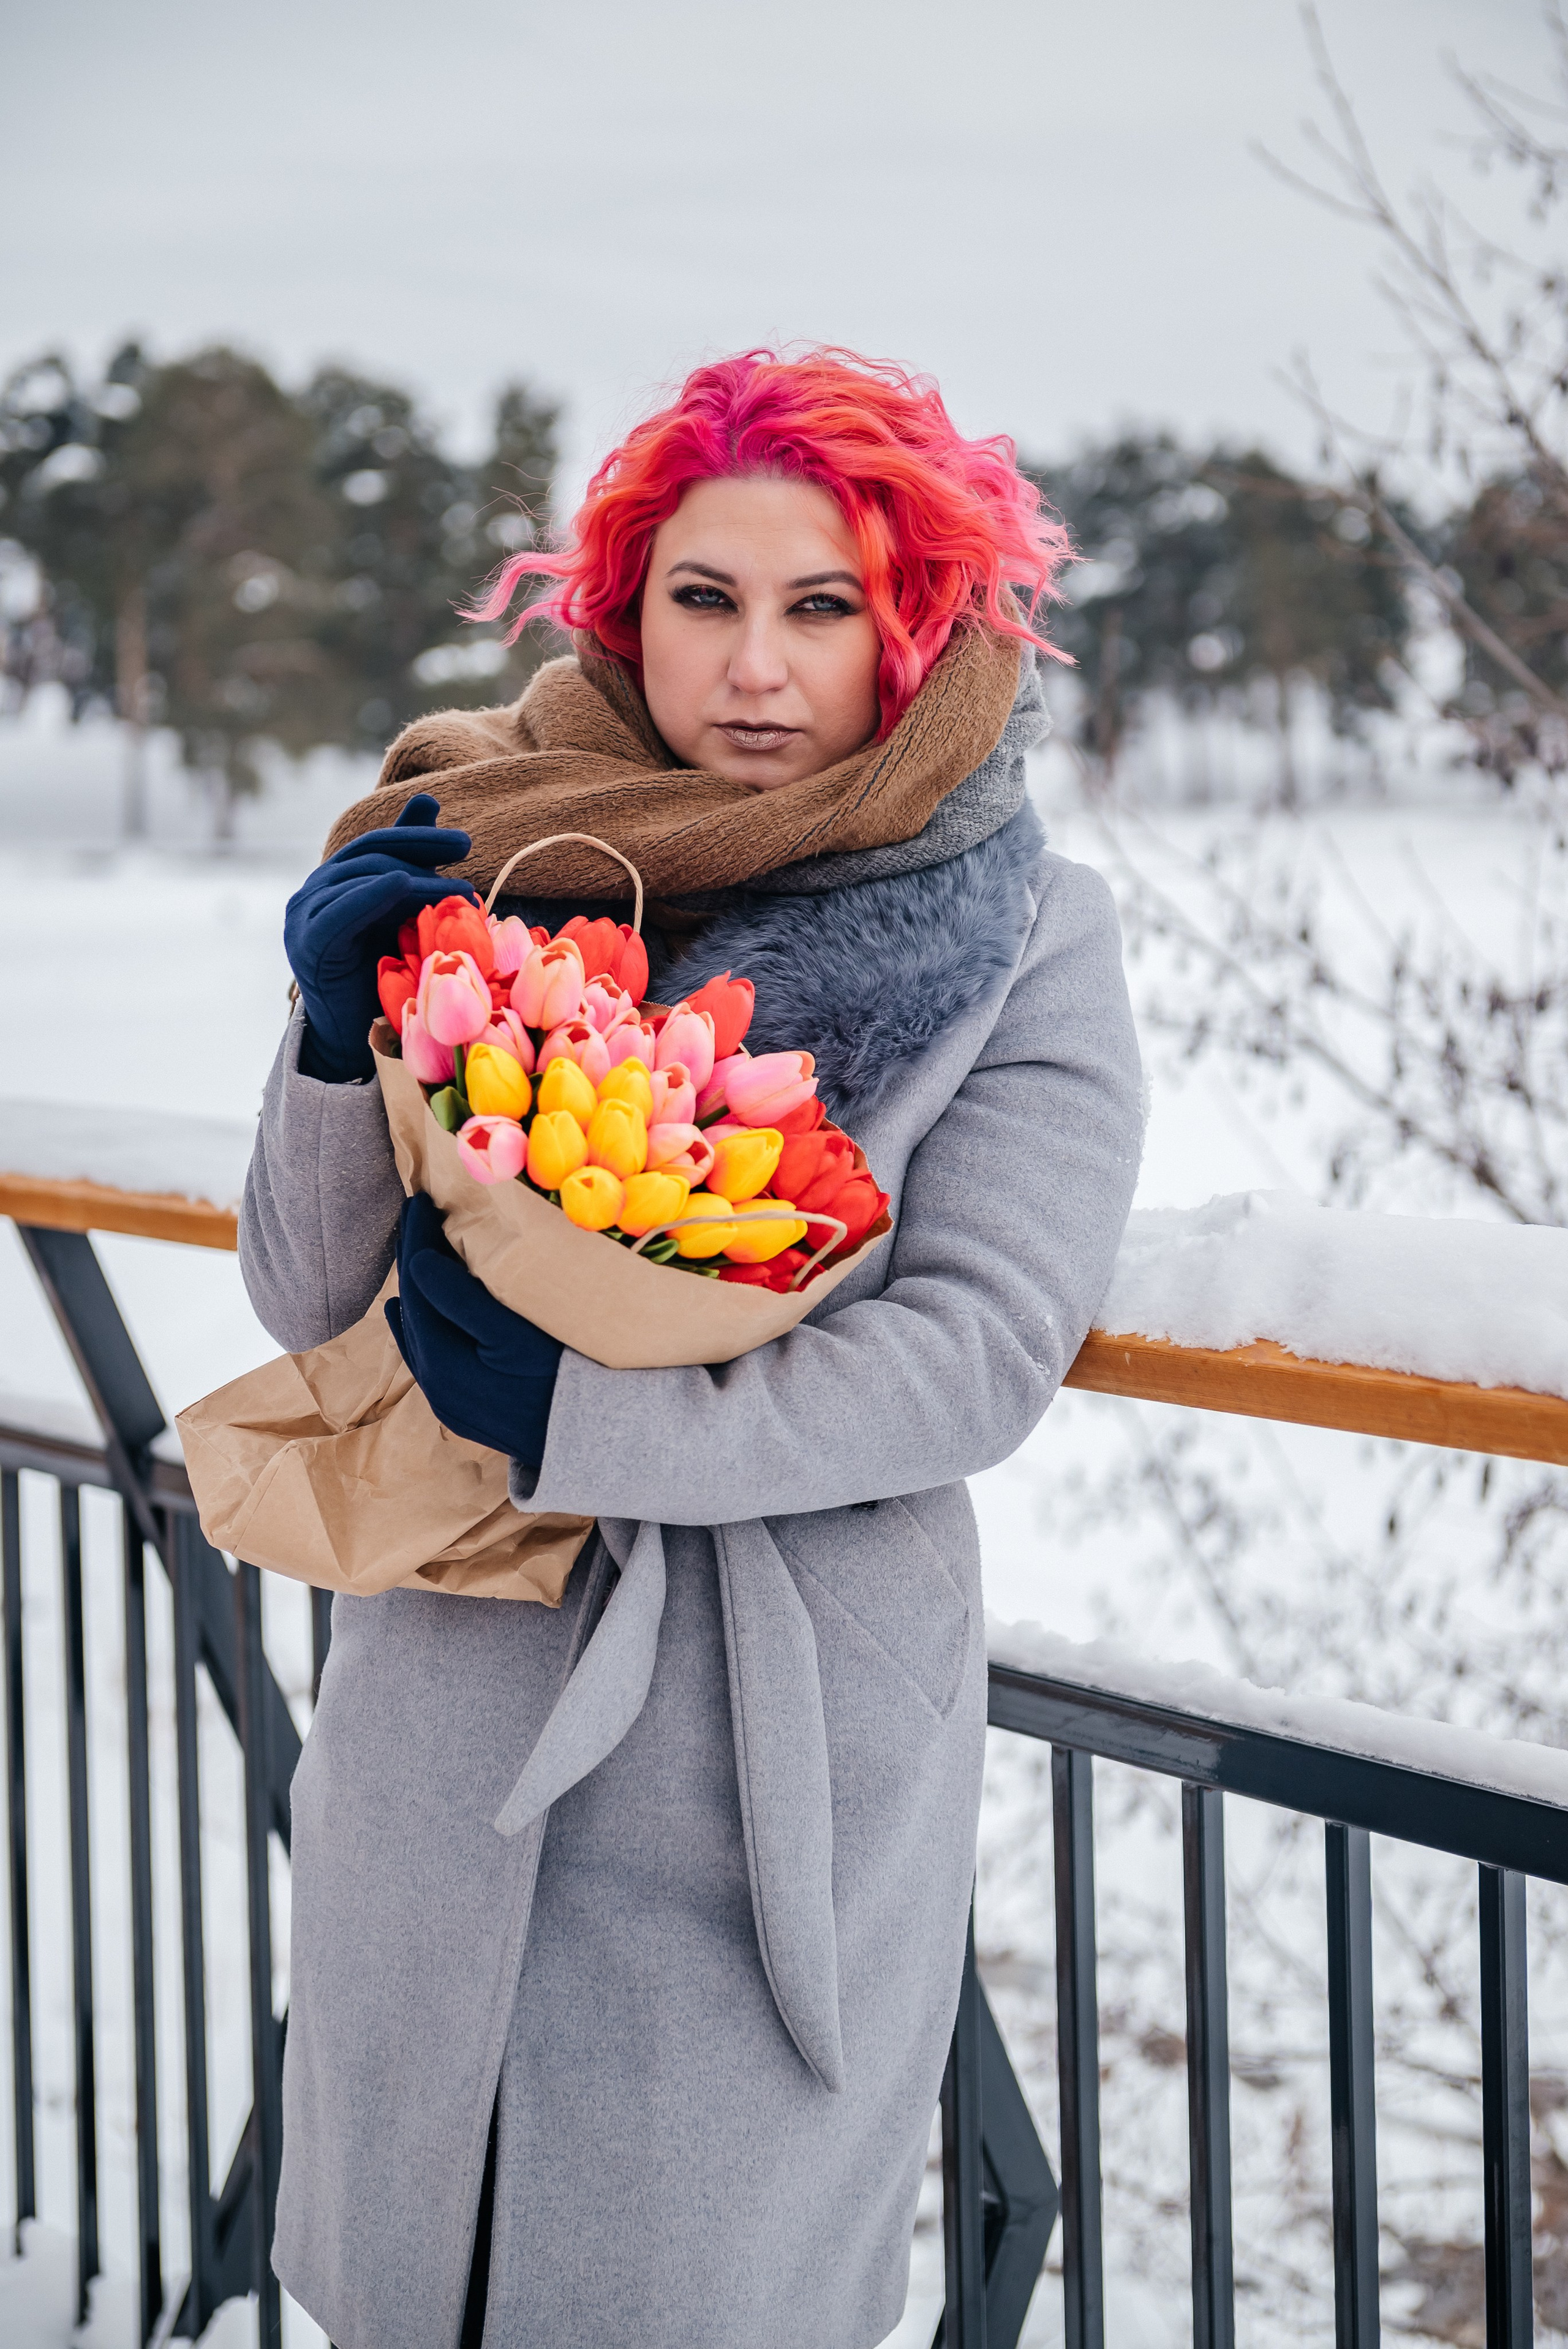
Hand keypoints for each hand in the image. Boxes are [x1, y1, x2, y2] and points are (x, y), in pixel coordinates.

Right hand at [284, 792, 476, 1082]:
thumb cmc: (381, 980)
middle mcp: (311, 893)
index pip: (375, 845)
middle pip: (368, 854)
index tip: (463, 842)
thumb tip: (428, 800)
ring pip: (360, 877)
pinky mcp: (305, 944)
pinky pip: (342, 908)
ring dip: (414, 875)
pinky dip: (376, 891)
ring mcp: (302, 917)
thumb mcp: (401, 914)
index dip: (417, 836)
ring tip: (457, 887)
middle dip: (420, 846)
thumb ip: (410, 862)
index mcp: (333, 884)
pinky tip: (407, 885)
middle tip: (466, 847)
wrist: (351, 1041)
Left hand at [386, 1193, 562, 1464]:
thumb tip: (419, 1262)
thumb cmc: (562, 1380)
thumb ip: (462, 1299)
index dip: (418, 1238)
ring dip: (418, 1288)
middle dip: (414, 1257)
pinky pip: (427, 1353)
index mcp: (440, 1363)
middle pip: (413, 1307)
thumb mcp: (514, 1335)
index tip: (422, 1199)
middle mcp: (434, 1385)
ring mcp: (447, 1401)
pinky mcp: (462, 1408)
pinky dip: (421, 1322)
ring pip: (418, 1330)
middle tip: (419, 1212)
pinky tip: (409, 1310)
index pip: (418, 1284)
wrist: (592, 1443)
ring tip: (421, 1248)